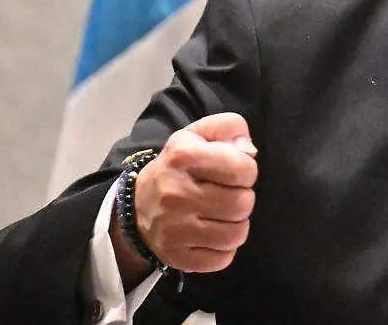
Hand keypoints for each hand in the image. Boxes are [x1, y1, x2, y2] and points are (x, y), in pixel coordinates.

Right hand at [128, 112, 258, 272]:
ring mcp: (174, 229)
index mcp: (183, 157)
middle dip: (242, 198)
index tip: (234, 172)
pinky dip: (223, 249)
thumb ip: (230, 127)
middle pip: (243, 204)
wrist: (138, 205)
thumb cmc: (179, 167)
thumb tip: (249, 150)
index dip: (247, 170)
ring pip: (237, 234)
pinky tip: (211, 235)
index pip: (242, 169)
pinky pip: (223, 259)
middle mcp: (176, 194)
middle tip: (226, 195)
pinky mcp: (176, 257)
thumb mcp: (199, 135)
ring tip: (220, 215)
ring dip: (236, 224)